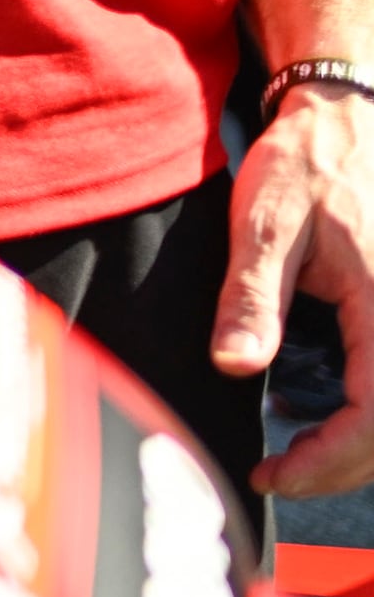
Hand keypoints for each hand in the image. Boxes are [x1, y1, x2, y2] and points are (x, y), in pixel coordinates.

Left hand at [221, 85, 373, 493]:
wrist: (343, 120)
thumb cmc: (306, 165)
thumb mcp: (265, 222)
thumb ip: (253, 296)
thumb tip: (236, 366)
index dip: (329, 461)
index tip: (274, 475)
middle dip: (339, 466)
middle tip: (276, 476)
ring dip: (357, 448)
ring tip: (295, 459)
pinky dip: (366, 417)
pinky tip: (320, 420)